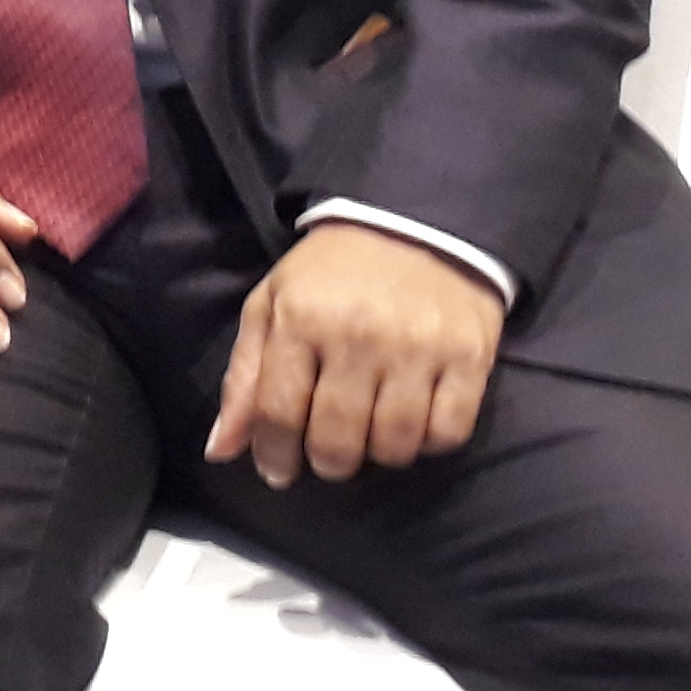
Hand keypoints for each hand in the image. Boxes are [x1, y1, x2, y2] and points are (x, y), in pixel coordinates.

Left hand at [205, 223, 504, 489]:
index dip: (274, 455)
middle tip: (329, 455)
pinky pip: (448, 433)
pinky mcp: (469, 356)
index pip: (279, 412)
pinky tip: (415, 423)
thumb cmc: (332, 273)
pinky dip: (429, 443)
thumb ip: (244, 378)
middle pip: (337, 439)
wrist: (414, 221)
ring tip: (371, 436)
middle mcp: (359, 335)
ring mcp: (418, 347)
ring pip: (394, 445)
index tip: (278, 470)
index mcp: (301, 319)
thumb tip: (220, 451)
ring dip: (379, 455)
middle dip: (327, 462)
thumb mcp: (273, 306)